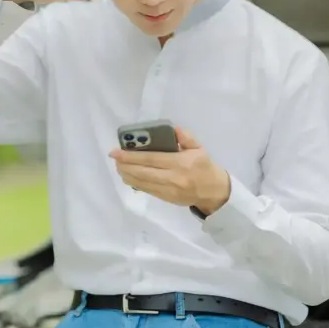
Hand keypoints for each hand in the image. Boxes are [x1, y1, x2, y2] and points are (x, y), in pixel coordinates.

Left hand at [109, 127, 230, 214]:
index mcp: (180, 163)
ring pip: (141, 183)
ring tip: (118, 166)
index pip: (151, 159)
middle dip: (125, 165)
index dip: (132, 156)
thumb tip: (173, 129)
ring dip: (127, 174)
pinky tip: (127, 176)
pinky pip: (146, 190)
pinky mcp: (165, 198)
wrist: (214, 192)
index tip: (117, 152)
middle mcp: (172, 177)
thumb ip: (186, 137)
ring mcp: (168, 190)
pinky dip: (134, 182)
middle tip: (114, 158)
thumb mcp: (199, 148)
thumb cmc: (205, 167)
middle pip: (143, 172)